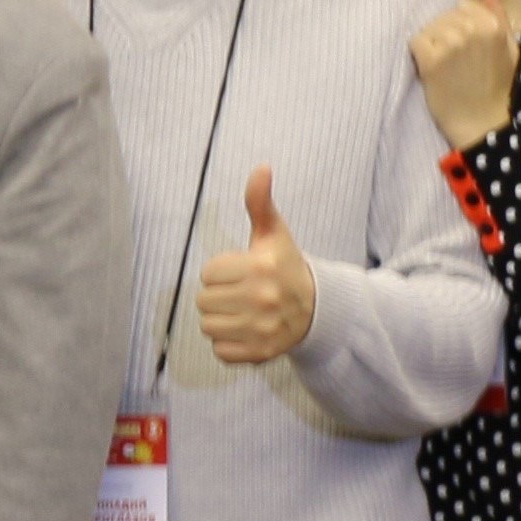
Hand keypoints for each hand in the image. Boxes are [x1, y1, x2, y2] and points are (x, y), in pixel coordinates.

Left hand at [195, 168, 317, 367]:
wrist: (317, 308)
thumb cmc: (285, 265)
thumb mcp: (274, 232)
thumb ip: (260, 201)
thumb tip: (261, 167)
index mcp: (260, 267)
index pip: (208, 273)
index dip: (220, 271)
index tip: (242, 271)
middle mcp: (261, 299)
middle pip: (203, 301)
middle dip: (218, 296)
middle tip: (241, 292)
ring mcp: (261, 329)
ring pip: (208, 327)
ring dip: (220, 320)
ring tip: (241, 311)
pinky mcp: (259, 353)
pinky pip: (220, 351)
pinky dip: (228, 344)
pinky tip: (246, 330)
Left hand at [408, 0, 518, 151]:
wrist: (485, 124)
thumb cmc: (500, 87)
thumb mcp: (509, 47)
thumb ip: (498, 12)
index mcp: (493, 25)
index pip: (466, 5)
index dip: (464, 25)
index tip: (468, 47)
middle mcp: (472, 29)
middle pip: (446, 16)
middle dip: (447, 33)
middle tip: (456, 60)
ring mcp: (450, 44)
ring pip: (430, 27)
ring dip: (433, 43)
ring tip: (446, 65)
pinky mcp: (431, 60)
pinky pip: (416, 41)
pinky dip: (420, 53)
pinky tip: (431, 68)